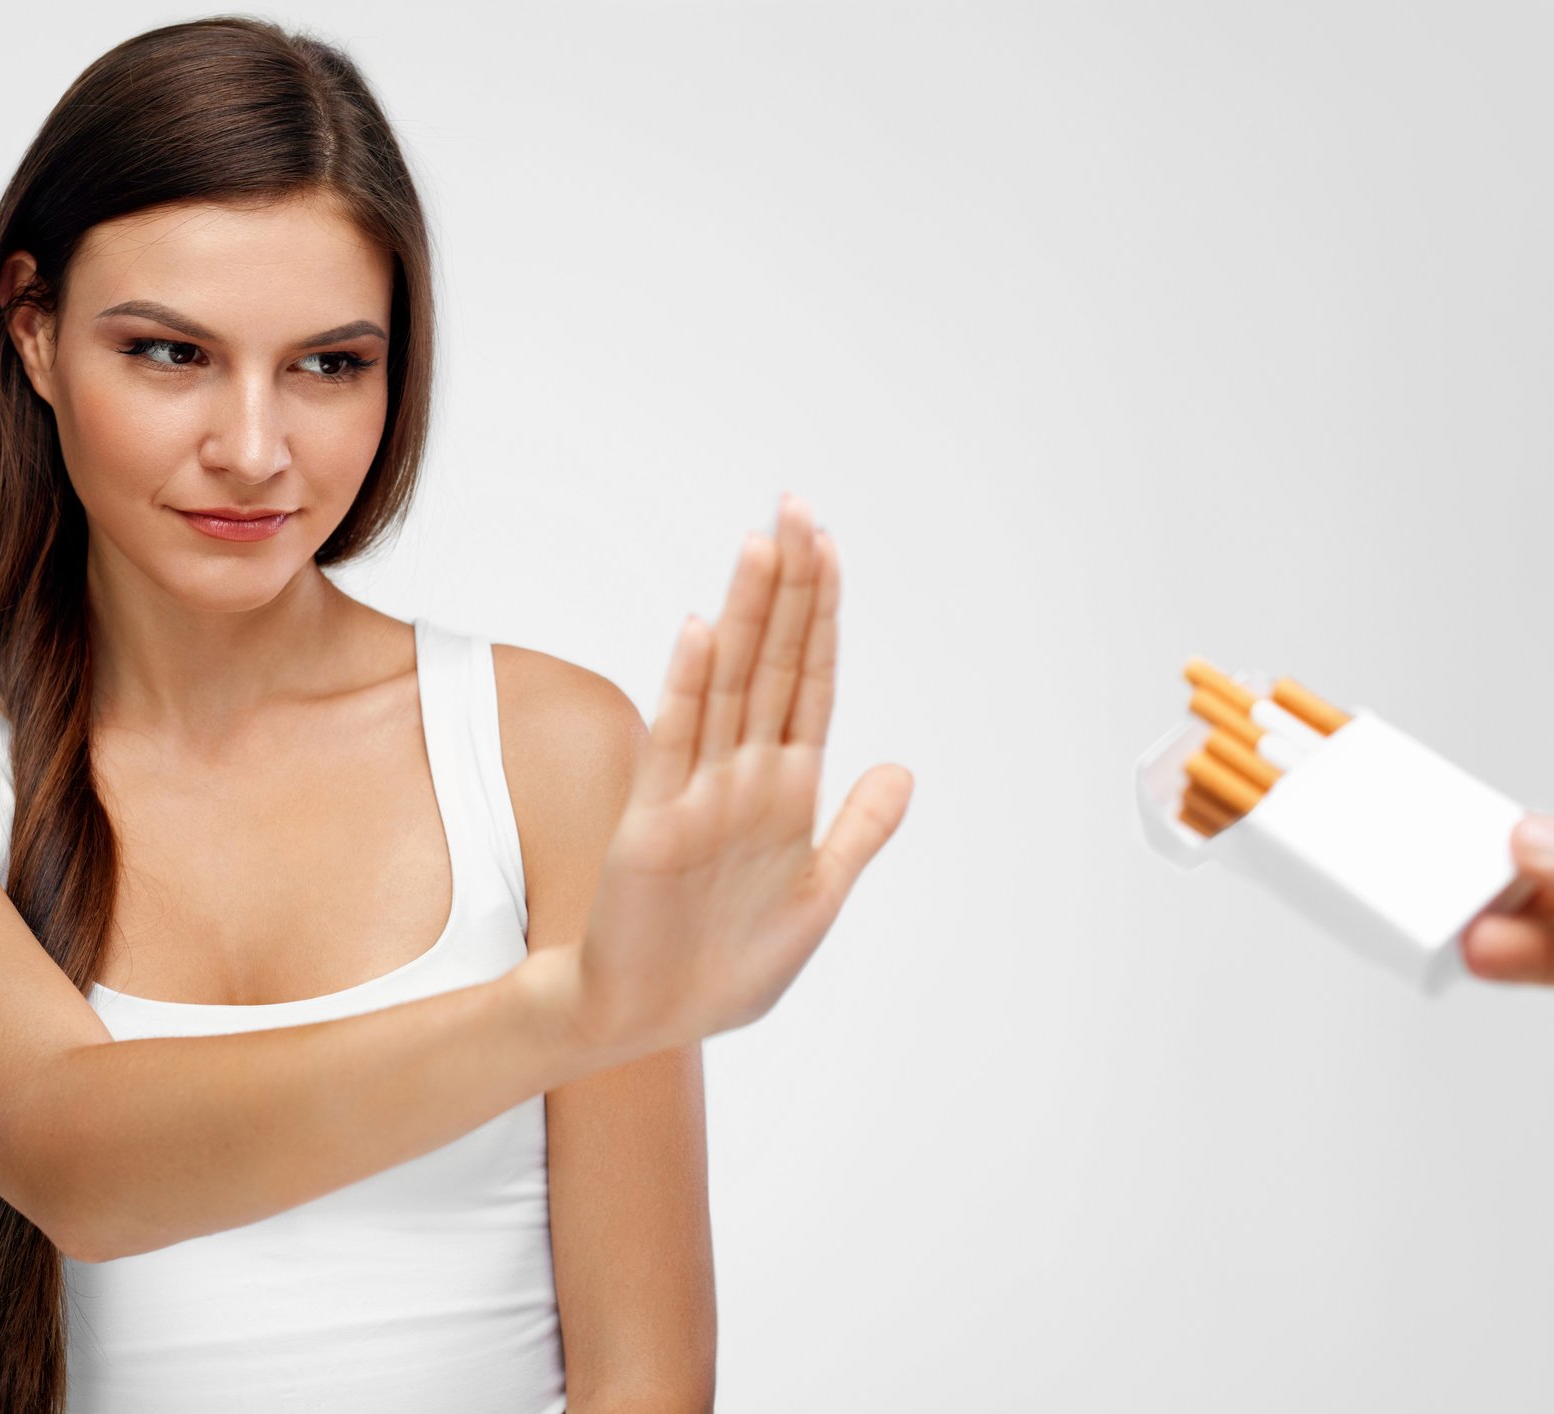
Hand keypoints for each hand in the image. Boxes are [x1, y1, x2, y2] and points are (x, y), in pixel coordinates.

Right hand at [561, 491, 913, 1061]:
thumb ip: (858, 832)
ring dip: (746, 615)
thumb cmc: (725, 966)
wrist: (649, 1017)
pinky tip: (701, 631)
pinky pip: (678, 744)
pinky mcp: (657, 822)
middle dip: (789, 587)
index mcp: (789, 791)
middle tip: (797, 507)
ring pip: (731, 684)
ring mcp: (700, 792)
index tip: (827, 546)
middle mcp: (745, 776)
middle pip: (773, 662)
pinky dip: (689, 687)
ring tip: (761, 544)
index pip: (810, 680)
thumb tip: (904, 769)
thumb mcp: (817, 899)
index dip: (821, 614)